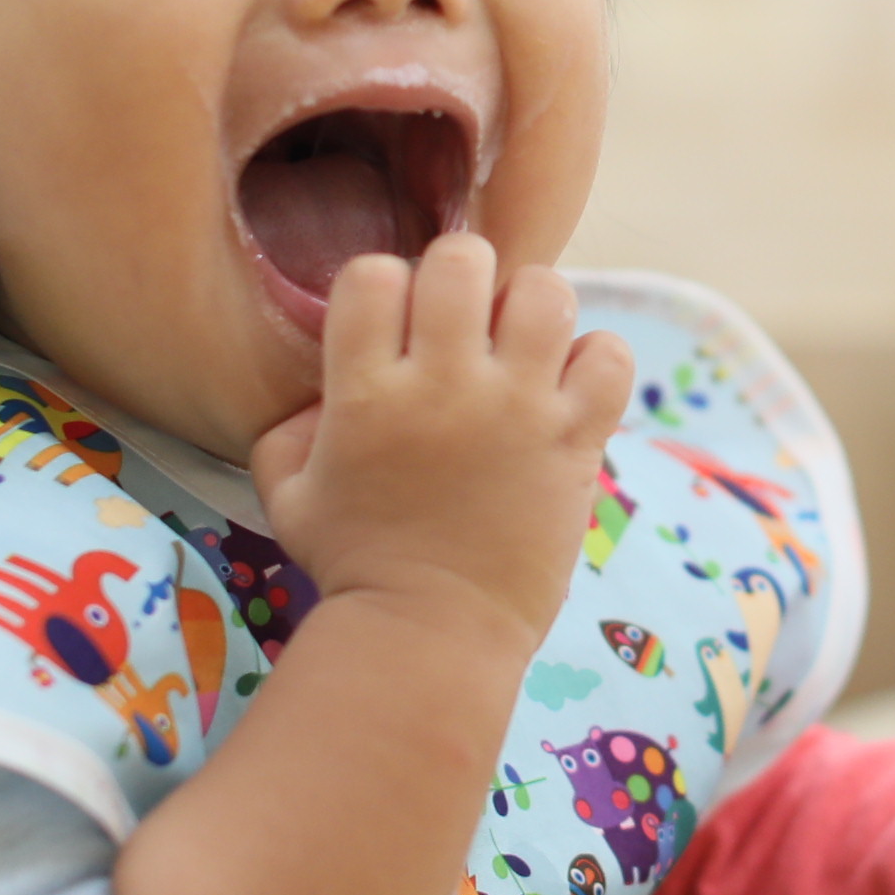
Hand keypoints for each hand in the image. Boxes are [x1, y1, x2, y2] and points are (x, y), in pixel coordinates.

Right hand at [247, 234, 632, 655]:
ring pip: (545, 292)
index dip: (385, 288)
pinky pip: (608, 356)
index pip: (374, 273)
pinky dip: (594, 361)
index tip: (394, 328)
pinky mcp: (574, 440)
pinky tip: (567, 390)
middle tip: (464, 326)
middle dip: (462, 277)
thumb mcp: (287, 491)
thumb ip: (292, 422)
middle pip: (463, 259)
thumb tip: (331, 383)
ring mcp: (516, 410)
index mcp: (364, 392)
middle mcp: (442, 386)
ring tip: (522, 348)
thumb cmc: (353, 563)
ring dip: (532, 308)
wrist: (430, 634)